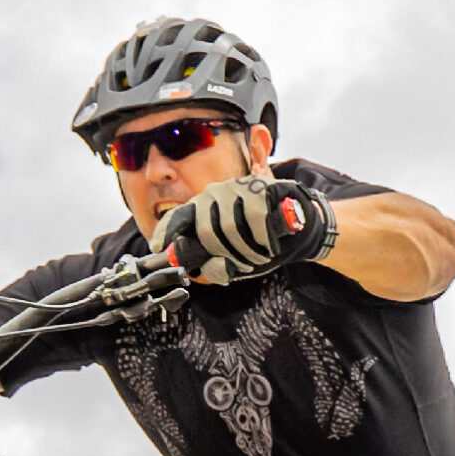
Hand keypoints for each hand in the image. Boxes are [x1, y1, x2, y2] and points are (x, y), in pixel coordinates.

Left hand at [151, 174, 338, 285]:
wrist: (298, 227)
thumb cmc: (260, 244)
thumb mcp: (235, 261)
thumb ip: (216, 267)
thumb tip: (204, 268)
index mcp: (202, 211)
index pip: (177, 217)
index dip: (165, 233)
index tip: (156, 248)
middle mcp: (213, 195)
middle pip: (205, 233)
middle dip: (226, 256)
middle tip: (245, 264)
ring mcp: (235, 188)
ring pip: (229, 228)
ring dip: (247, 252)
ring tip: (260, 256)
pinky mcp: (258, 187)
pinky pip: (254, 220)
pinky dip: (263, 240)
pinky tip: (270, 246)